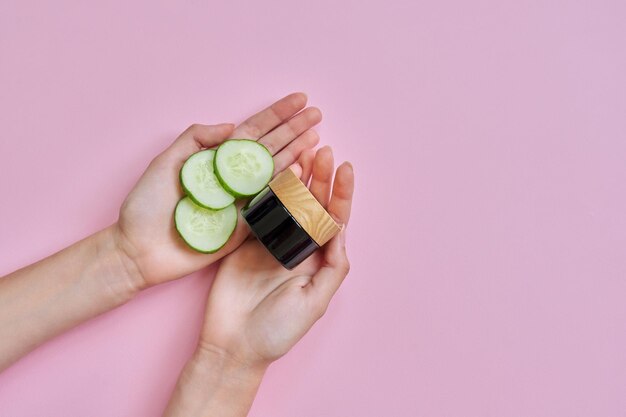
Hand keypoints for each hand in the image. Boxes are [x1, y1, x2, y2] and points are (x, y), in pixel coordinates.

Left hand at [114, 93, 321, 287]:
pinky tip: (305, 169)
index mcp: (215, 159)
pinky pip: (272, 203)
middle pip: (271, 147)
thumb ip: (196, 139)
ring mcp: (242, 200)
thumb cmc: (147, 205)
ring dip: (298, 152)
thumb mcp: (166, 162)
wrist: (140, 249)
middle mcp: (233, 177)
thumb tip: (231, 125)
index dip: (277, 115)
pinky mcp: (246, 225)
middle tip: (318, 114)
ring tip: (317, 135)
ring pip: (277, 171)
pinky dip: (290, 186)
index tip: (299, 100)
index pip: (253, 131)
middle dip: (295, 129)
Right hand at [198, 146, 353, 368]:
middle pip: (313, 205)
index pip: (334, 220)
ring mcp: (271, 242)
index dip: (341, 193)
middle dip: (321, 178)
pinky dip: (267, 190)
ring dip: (297, 178)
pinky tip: (274, 172)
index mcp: (318, 260)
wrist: (232, 345)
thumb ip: (334, 267)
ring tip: (305, 152)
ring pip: (288, 202)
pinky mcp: (245, 241)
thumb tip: (341, 229)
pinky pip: (259, 211)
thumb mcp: (315, 303)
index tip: (346, 168)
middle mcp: (297, 247)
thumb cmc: (277, 331)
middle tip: (324, 151)